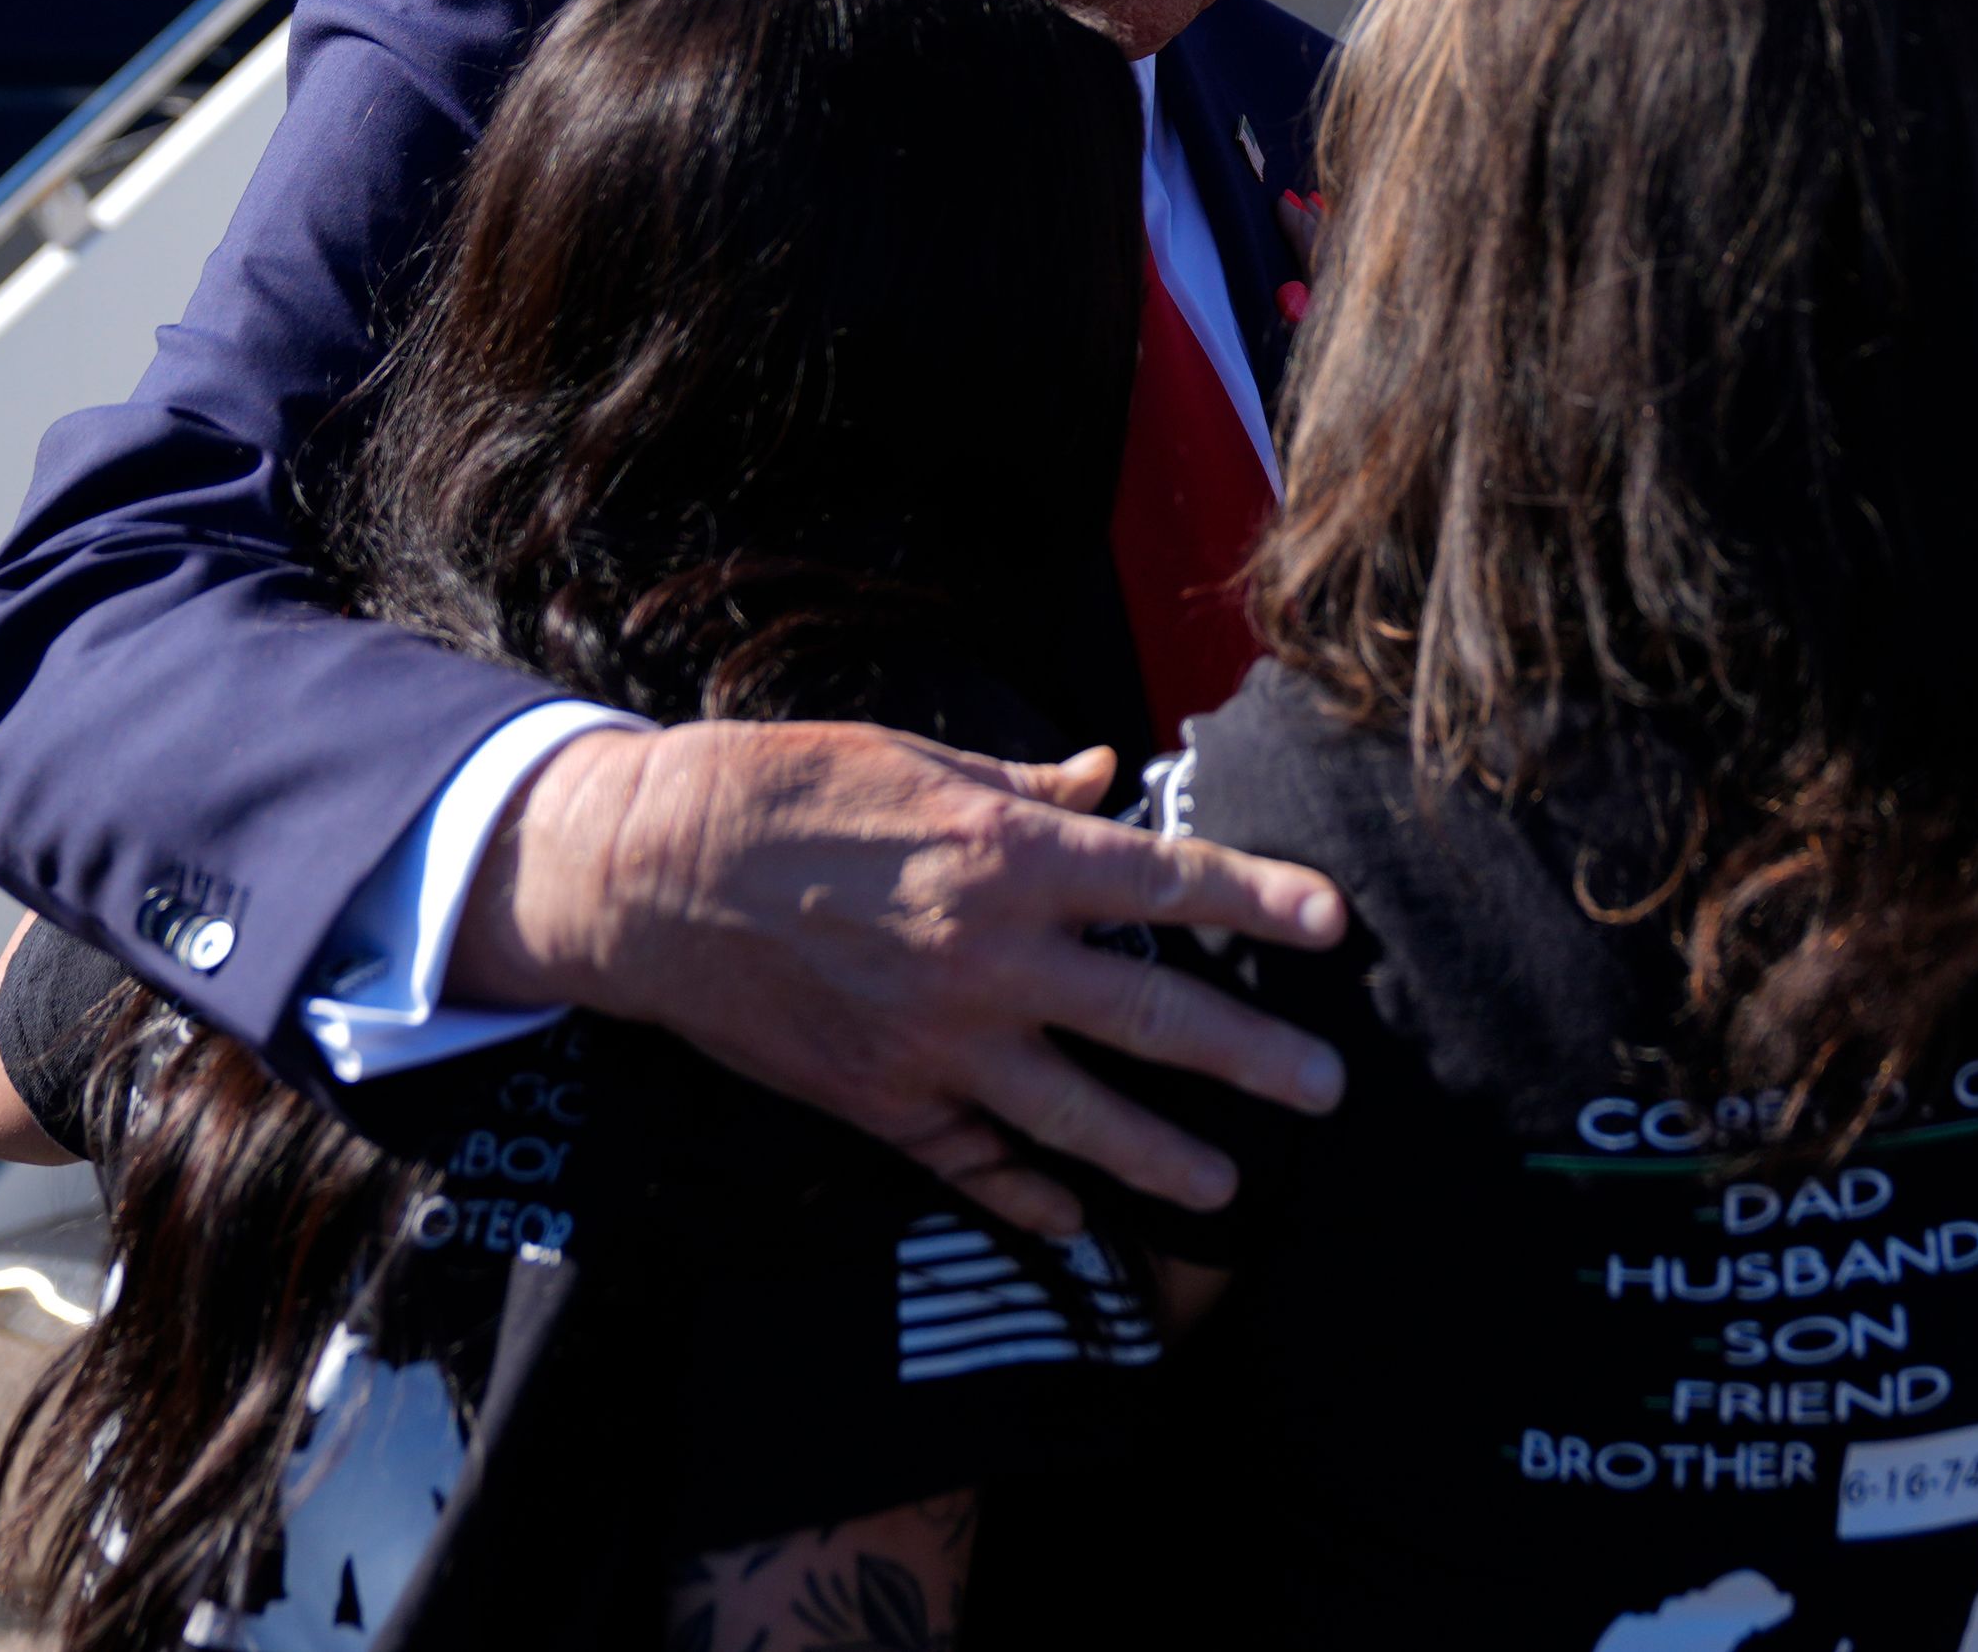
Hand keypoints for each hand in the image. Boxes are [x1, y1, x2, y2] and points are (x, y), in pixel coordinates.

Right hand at [453, 722, 1349, 1238]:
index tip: (1334, 925)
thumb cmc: (782, 792)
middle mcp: (987, 959)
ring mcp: (936, 1045)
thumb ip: (1023, 787)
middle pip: (1150, 1018)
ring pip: (1077, 1117)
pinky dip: (1026, 1193)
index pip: (1166, 881)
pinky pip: (974, 1162)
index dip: (1259, 901)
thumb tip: (1105, 777)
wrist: (643, 877)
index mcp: (1006, 856)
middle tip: (1327, 1085)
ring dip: (1161, 1155)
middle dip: (1251, 1057)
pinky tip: (1073, 1217)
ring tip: (1229, 1183)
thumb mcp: (914, 760)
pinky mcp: (880, 1102)